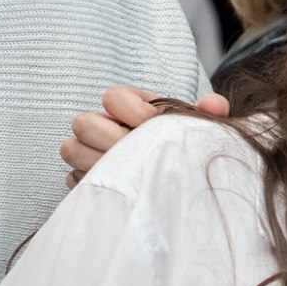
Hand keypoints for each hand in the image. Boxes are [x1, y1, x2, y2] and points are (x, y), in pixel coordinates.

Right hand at [61, 87, 230, 188]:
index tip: (154, 125)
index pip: (113, 96)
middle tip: (140, 154)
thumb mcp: (197, 125)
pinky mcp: (84, 177)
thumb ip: (207, 112)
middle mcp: (103, 124)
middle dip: (112, 140)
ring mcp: (88, 150)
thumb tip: (216, 106)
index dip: (133, 111)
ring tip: (130, 172)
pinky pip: (75, 180)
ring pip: (71, 150)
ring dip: (99, 162)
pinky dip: (96, 184)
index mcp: (129, 104)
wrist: (175, 173)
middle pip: (83, 123)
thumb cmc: (182, 140)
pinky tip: (122, 189)